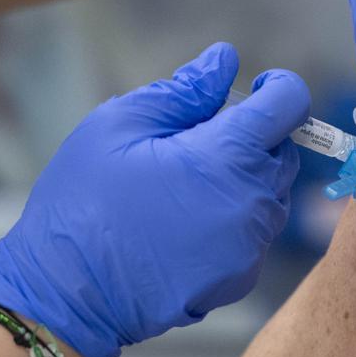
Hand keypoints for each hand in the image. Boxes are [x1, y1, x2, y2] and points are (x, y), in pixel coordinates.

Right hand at [0, 42, 308, 356]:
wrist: (66, 296)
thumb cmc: (84, 202)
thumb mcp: (120, 126)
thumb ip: (183, 90)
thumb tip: (224, 60)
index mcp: (228, 155)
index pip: (290, 103)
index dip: (278, 87)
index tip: (257, 87)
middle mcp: (254, 202)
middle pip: (282, 151)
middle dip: (254, 136)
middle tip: (197, 140)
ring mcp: (251, 246)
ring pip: (270, 194)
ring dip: (244, 179)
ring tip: (186, 186)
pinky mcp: (241, 279)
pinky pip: (253, 234)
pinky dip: (233, 220)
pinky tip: (185, 225)